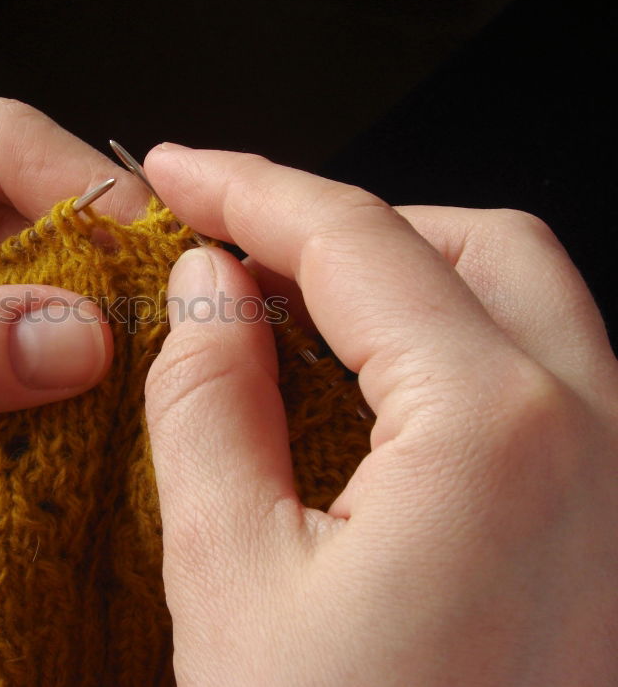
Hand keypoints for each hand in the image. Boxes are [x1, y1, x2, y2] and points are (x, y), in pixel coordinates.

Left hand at [0, 93, 142, 618]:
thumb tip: (75, 339)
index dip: (76, 187)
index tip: (147, 252)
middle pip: (10, 221)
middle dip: (78, 280)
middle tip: (143, 343)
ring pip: (7, 298)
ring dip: (52, 348)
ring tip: (109, 397)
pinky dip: (19, 397)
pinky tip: (54, 428)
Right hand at [143, 144, 617, 685]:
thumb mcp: (230, 578)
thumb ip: (208, 402)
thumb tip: (200, 289)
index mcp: (496, 429)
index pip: (355, 239)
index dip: (248, 188)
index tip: (176, 171)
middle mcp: (600, 435)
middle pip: (467, 244)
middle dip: (340, 221)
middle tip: (231, 242)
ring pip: (517, 304)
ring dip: (397, 278)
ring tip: (283, 303)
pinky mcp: (610, 533)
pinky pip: (537, 382)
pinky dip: (441, 347)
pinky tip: (361, 383)